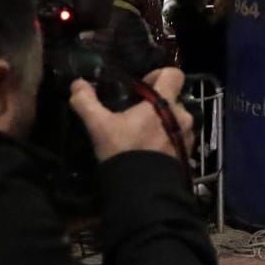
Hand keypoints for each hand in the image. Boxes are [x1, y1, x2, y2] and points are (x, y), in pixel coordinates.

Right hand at [69, 68, 194, 161]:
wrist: (143, 191)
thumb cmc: (124, 151)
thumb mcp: (99, 126)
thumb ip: (86, 102)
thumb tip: (77, 84)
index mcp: (165, 103)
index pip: (174, 74)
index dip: (159, 74)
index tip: (142, 86)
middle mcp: (182, 115)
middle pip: (173, 98)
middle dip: (157, 102)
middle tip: (136, 114)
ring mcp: (188, 135)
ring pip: (176, 118)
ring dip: (163, 121)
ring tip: (142, 134)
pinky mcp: (187, 152)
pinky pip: (178, 136)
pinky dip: (167, 138)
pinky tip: (149, 149)